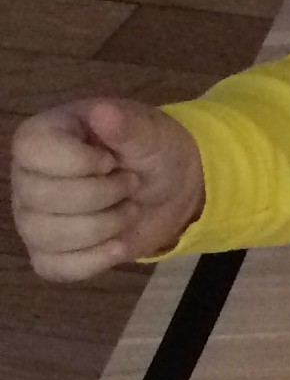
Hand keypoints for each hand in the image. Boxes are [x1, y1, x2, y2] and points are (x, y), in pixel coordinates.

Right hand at [11, 97, 204, 280]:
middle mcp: (27, 176)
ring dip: (103, 227)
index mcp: (43, 135)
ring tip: (128, 209)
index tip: (110, 161)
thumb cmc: (152, 150)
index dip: (78, 162)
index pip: (33, 150)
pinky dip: (95, 260)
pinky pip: (55, 267)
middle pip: (41, 198)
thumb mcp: (152, 132)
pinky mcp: (48, 251)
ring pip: (45, 235)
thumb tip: (103, 112)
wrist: (171, 189)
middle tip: (130, 184)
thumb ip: (128, 125)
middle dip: (103, 195)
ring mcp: (32, 216)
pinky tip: (119, 244)